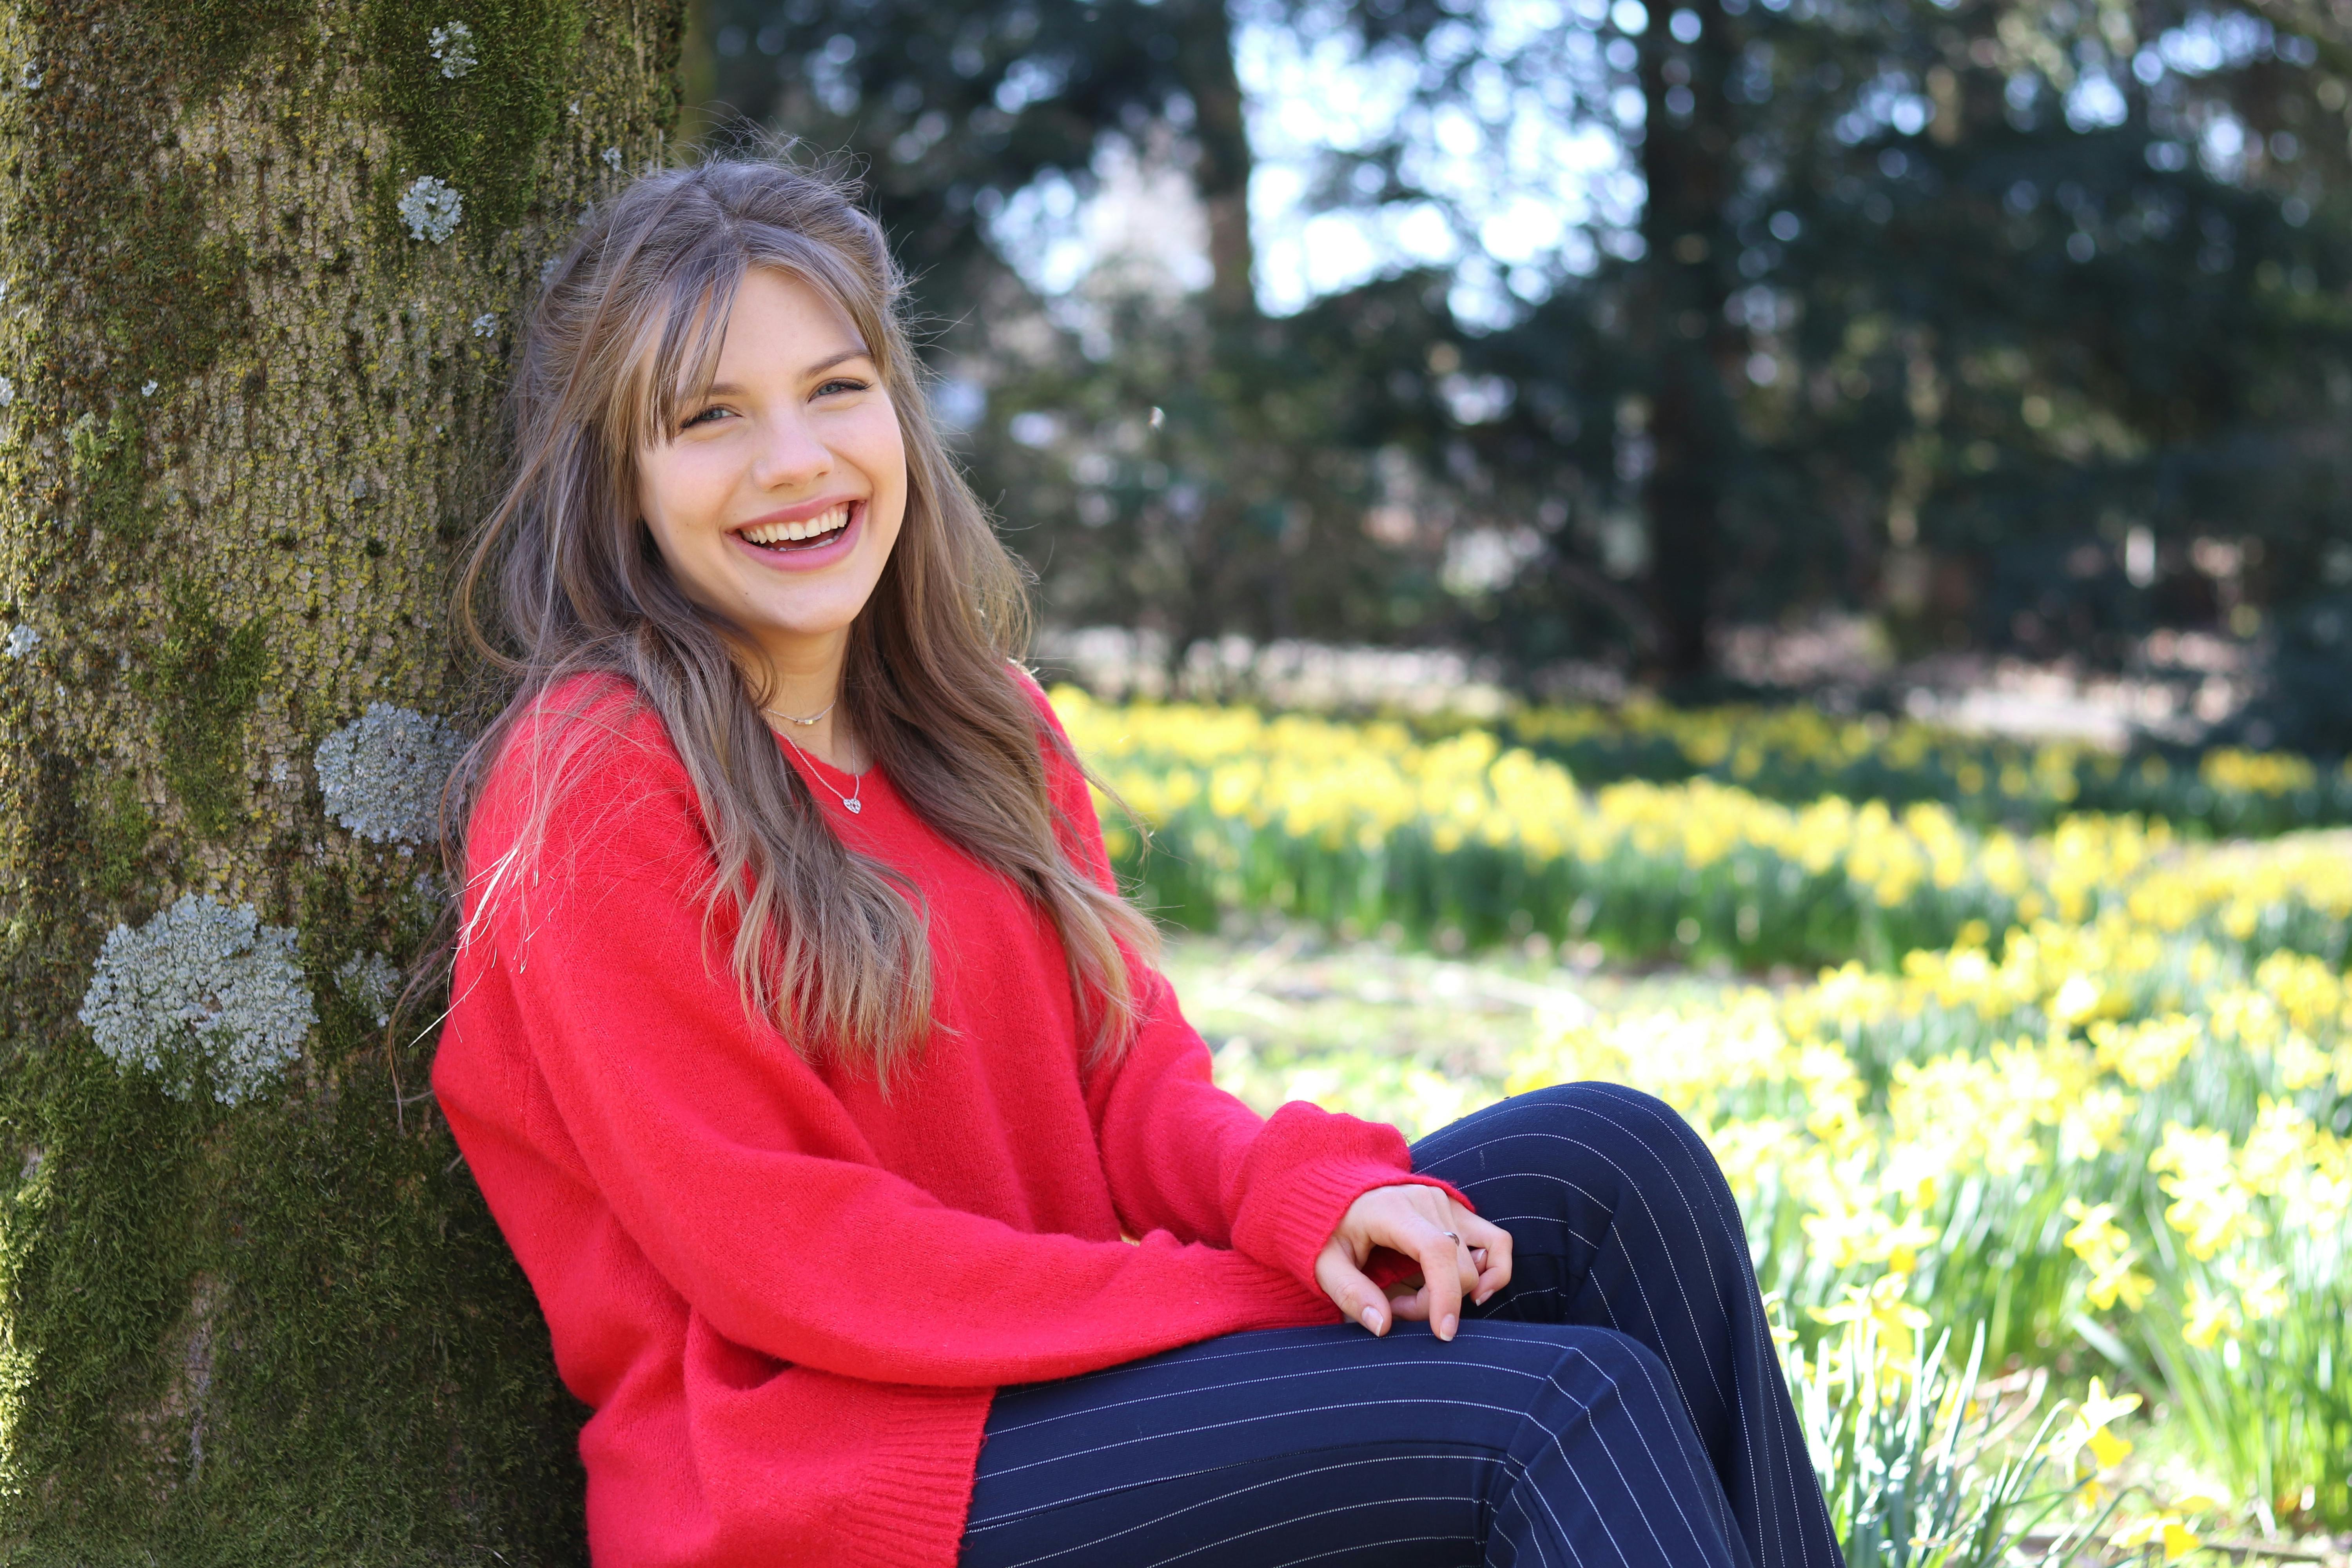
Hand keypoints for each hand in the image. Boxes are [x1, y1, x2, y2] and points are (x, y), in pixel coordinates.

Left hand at [1313, 1183, 1511, 1341]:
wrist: (1335, 1194)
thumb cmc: (1328, 1231)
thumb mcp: (1324, 1264)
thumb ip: (1349, 1293)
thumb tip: (1383, 1326)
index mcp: (1393, 1210)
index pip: (1437, 1252)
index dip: (1445, 1295)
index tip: (1443, 1333)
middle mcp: (1426, 1200)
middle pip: (1457, 1266)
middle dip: (1433, 1303)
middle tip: (1396, 1307)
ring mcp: (1446, 1202)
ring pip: (1477, 1262)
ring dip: (1454, 1292)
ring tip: (1419, 1297)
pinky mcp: (1457, 1210)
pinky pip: (1497, 1241)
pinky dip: (1494, 1271)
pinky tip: (1475, 1292)